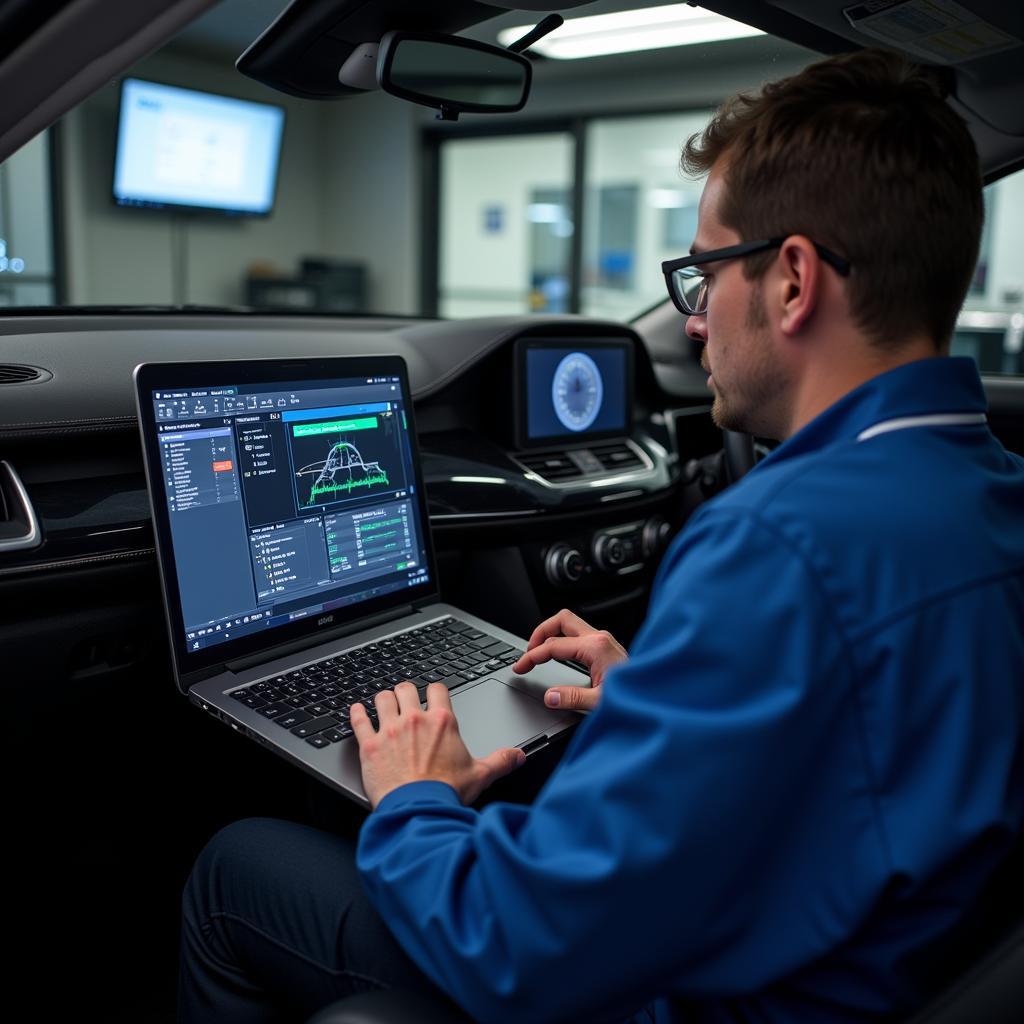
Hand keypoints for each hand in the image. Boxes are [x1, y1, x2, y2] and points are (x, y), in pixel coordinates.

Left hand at [351, 681, 526, 808]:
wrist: (419, 812)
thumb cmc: (447, 794)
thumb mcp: (480, 775)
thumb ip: (501, 761)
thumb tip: (518, 756)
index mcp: (442, 722)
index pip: (438, 689)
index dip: (435, 692)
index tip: (433, 698)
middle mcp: (414, 720)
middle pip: (406, 688)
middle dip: (406, 692)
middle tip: (406, 700)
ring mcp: (389, 731)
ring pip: (381, 698)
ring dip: (383, 700)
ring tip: (384, 704)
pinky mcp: (369, 746)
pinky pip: (358, 720)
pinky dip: (356, 713)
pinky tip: (356, 710)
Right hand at [512, 608, 626, 712]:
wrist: (658, 695)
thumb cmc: (637, 697)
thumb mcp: (601, 702)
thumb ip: (572, 698)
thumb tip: (550, 696)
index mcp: (595, 647)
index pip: (553, 646)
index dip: (532, 656)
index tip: (520, 667)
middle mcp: (600, 638)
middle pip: (560, 621)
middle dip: (539, 633)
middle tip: (528, 652)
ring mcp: (604, 640)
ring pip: (569, 623)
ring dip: (551, 634)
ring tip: (538, 651)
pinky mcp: (606, 646)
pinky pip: (577, 634)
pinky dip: (562, 640)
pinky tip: (558, 654)